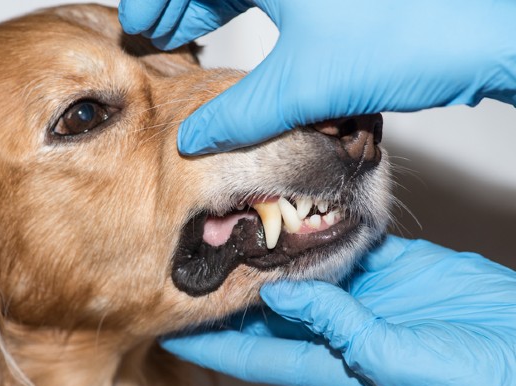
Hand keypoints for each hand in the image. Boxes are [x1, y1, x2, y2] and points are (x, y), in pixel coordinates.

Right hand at [118, 0, 515, 154]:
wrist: (490, 30)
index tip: (138, 23)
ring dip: (214, 4)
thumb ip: (243, 113)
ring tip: (188, 35)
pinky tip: (242, 36)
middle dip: (183, 2)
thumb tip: (197, 138)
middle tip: (158, 33)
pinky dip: (250, 7)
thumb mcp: (307, 84)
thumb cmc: (414, 35)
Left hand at [162, 236, 515, 385]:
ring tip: (241, 218)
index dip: (212, 337)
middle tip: (198, 255)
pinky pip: (349, 244)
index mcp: (330, 361)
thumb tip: (285, 298)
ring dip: (278, 248)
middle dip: (236, 283)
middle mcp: (337, 326)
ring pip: (306, 267)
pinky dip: (328, 227)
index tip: (173, 320)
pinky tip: (305, 205)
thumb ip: (339, 328)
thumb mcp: (395, 361)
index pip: (253, 350)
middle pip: (270, 304)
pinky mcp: (391, 268)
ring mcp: (363, 294)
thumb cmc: (471, 383)